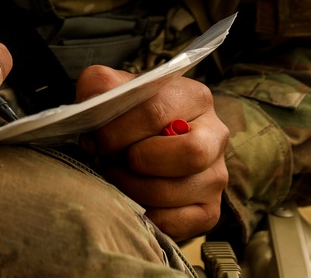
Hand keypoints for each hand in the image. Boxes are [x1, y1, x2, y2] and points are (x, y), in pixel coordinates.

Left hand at [76, 66, 229, 240]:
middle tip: (111, 160)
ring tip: (117, 176)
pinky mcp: (209, 209)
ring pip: (178, 190)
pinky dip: (148, 215)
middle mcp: (215, 134)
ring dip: (134, 188)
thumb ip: (98, 87)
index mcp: (194, 97)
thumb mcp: (111, 87)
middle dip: (137, 161)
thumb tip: (94, 122)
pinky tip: (133, 201)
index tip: (95, 141)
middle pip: (189, 153)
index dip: (118, 131)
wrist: (142, 138)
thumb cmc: (127, 112)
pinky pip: (180, 221)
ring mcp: (216, 175)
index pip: (156, 112)